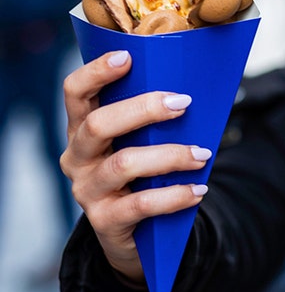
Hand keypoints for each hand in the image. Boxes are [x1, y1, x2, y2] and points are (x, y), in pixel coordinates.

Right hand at [59, 50, 209, 282]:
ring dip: (169, 155)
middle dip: (144, 109)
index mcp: (84, 129)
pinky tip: (198, 190)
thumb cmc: (147, 175)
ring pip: (123, 163)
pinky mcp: (104, 220)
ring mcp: (87, 189)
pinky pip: (139, 204)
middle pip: (99, 124)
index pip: (75, 93)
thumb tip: (197, 90)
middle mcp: (78, 156)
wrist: (140, 236)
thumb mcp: (147, 143)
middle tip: (184, 103)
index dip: (96, 72)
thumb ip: (158, 119)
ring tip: (202, 154)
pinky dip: (174, 195)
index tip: (127, 56)